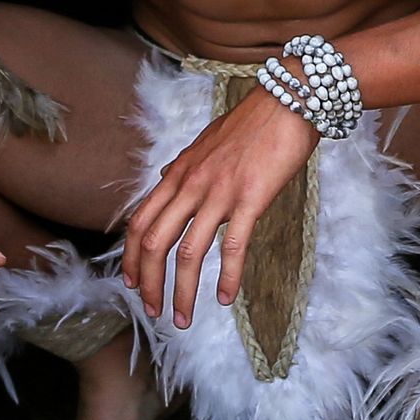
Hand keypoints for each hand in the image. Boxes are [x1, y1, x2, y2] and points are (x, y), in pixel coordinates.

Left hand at [118, 88, 317, 328]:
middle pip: (155, 243)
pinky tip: (225, 298)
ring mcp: (219, 192)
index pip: (140, 222)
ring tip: (182, 318)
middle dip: (149, 284)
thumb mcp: (206, 144)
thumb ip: (185, 168)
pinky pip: (232, 246)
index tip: (132, 284)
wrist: (287, 100)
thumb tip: (167, 181)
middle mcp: (190, 184)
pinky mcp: (250, 198)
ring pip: (188, 252)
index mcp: (178, 173)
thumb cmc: (251, 123)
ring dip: (182, 292)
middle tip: (154, 311)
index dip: (131, 258)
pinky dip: (227, 277)